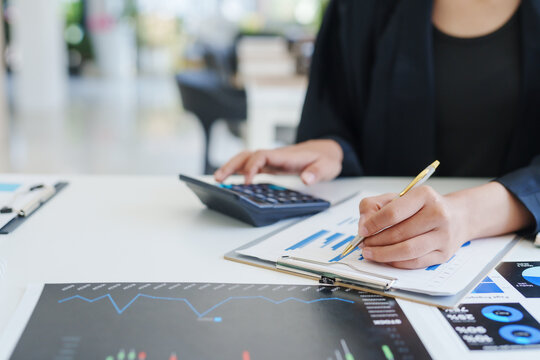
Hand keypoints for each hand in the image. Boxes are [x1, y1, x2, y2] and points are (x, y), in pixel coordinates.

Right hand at [214, 140, 342, 184]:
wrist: (326, 151)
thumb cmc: (325, 159)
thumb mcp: (327, 167)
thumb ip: (316, 172)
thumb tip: (306, 179)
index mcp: (285, 156)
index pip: (262, 156)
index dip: (251, 167)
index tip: (246, 182)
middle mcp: (275, 156)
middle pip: (247, 155)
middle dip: (231, 165)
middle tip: (218, 179)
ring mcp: (271, 160)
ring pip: (246, 159)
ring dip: (231, 167)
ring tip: (217, 180)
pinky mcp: (271, 166)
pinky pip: (251, 166)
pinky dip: (238, 171)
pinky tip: (230, 180)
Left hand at [357, 186, 466, 268]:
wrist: (457, 216)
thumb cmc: (422, 207)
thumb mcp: (397, 198)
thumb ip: (374, 206)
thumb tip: (364, 226)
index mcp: (424, 195)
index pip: (393, 213)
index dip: (373, 224)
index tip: (363, 231)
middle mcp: (437, 214)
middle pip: (398, 233)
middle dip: (376, 241)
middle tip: (364, 244)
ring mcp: (443, 235)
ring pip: (407, 251)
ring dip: (383, 254)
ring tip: (371, 253)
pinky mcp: (444, 253)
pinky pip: (415, 262)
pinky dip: (396, 262)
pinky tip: (386, 259)